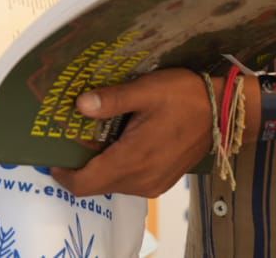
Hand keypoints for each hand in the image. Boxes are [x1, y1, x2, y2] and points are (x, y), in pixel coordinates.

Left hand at [51, 69, 211, 197]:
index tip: (52, 157)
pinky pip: (130, 181)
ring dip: (100, 167)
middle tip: (71, 139)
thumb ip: (111, 99)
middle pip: (96, 184)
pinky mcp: (162, 182)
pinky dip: (118, 167)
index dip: (63, 175)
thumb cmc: (186, 97)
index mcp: (132, 159)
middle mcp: (140, 180)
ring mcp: (153, 184)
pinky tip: (119, 143)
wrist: (224, 114)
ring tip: (95, 137)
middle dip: (80, 167)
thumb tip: (79, 105)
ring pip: (113, 183)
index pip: (85, 183)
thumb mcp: (146, 90)